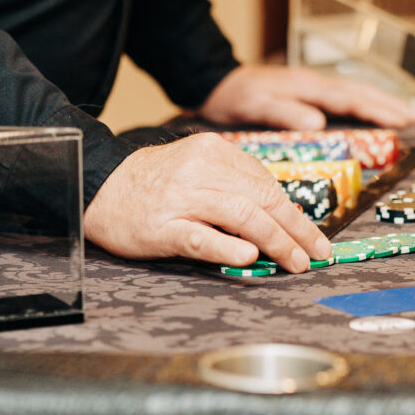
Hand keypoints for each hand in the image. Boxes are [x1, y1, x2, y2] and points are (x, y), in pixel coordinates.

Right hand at [84, 133, 331, 271]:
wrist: (98, 187)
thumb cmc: (152, 183)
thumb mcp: (196, 168)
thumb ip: (233, 184)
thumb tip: (280, 216)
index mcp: (213, 151)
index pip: (266, 183)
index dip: (296, 212)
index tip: (313, 235)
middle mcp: (199, 170)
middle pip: (262, 199)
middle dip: (296, 229)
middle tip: (316, 253)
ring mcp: (180, 198)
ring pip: (241, 216)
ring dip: (275, 242)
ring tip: (294, 262)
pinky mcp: (162, 227)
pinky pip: (202, 238)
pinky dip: (229, 248)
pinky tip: (250, 258)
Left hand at [198, 64, 414, 128]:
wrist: (215, 81)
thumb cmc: (235, 97)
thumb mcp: (256, 105)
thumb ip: (285, 112)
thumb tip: (319, 123)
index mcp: (307, 86)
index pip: (351, 100)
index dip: (379, 111)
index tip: (404, 123)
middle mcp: (314, 83)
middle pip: (361, 93)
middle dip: (392, 106)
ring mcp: (312, 86)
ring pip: (356, 93)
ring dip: (383, 103)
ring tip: (408, 116)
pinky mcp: (307, 92)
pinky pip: (344, 97)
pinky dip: (365, 104)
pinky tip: (373, 113)